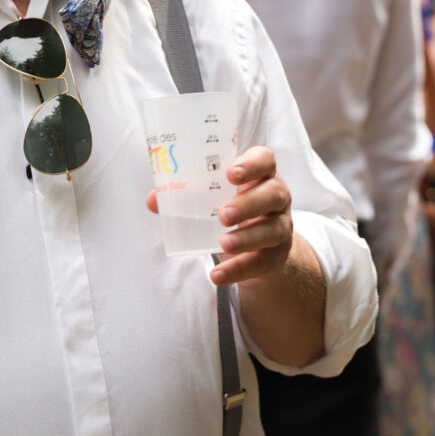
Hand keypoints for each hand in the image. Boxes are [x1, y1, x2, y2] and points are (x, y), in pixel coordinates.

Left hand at [146, 145, 292, 284]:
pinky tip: (217, 275)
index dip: (252, 164)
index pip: (265, 160)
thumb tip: (153, 199)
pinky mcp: (276, 256)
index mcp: (260, 174)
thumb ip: (187, 194)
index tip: (231, 173)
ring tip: (223, 243)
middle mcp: (277, 197)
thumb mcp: (215, 197)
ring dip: (247, 237)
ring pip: (272, 230)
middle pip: (273, 194)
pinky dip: (238, 270)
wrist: (259, 244)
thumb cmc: (233, 206)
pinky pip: (261, 263)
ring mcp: (281, 226)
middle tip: (223, 214)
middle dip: (248, 203)